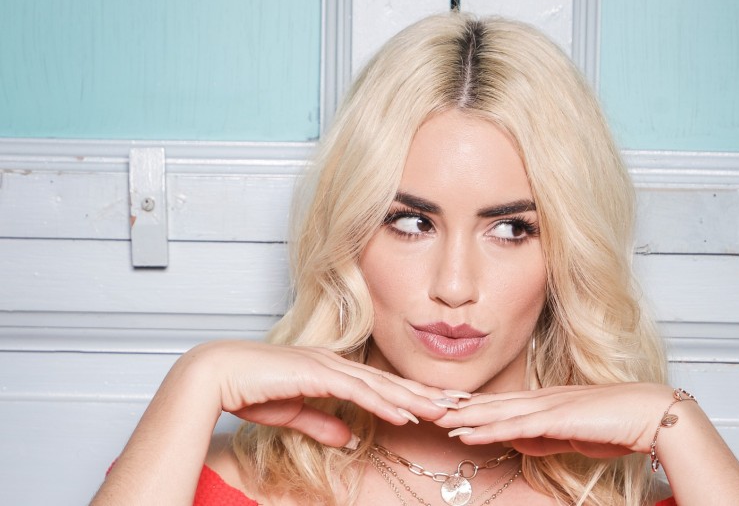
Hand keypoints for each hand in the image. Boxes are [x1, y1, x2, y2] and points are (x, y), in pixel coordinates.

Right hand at [181, 340, 448, 446]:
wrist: (216, 375)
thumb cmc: (247, 389)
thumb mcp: (293, 414)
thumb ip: (321, 422)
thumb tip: (346, 436)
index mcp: (331, 370)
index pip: (380, 385)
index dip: (411, 395)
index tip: (437, 406)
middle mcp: (335, 364)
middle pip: (390, 382)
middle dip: (426, 394)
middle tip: (460, 404)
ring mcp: (327, 366)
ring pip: (381, 386)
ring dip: (415, 399)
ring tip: (444, 411)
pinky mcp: (316, 374)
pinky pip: (358, 392)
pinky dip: (384, 403)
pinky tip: (406, 414)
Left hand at [434, 382, 676, 458]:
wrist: (649, 414)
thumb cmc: (617, 424)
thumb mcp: (570, 436)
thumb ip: (544, 438)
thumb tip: (519, 443)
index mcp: (545, 401)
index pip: (499, 403)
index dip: (469, 404)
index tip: (443, 406)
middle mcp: (541, 398)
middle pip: (490, 403)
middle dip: (457, 406)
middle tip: (426, 406)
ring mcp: (548, 406)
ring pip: (497, 412)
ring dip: (464, 416)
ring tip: (436, 419)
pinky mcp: (556, 418)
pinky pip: (516, 426)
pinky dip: (489, 429)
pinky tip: (468, 433)